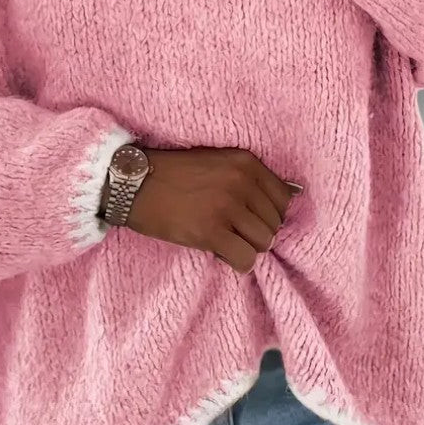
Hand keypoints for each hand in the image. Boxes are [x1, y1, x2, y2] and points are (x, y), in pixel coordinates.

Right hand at [103, 146, 300, 273]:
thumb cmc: (172, 174)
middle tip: (233, 232)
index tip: (250, 218)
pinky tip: (220, 253)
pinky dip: (237, 262)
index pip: (284, 198)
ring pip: (263, 243)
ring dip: (246, 247)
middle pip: (274, 224)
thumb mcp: (216, 162)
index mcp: (245, 162)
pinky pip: (245, 259)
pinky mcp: (211, 232)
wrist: (132, 183)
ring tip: (225, 241)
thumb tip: (291, 197)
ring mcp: (227, 207)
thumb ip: (248, 178)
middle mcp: (241, 182)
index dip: (268, 214)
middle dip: (257, 233)